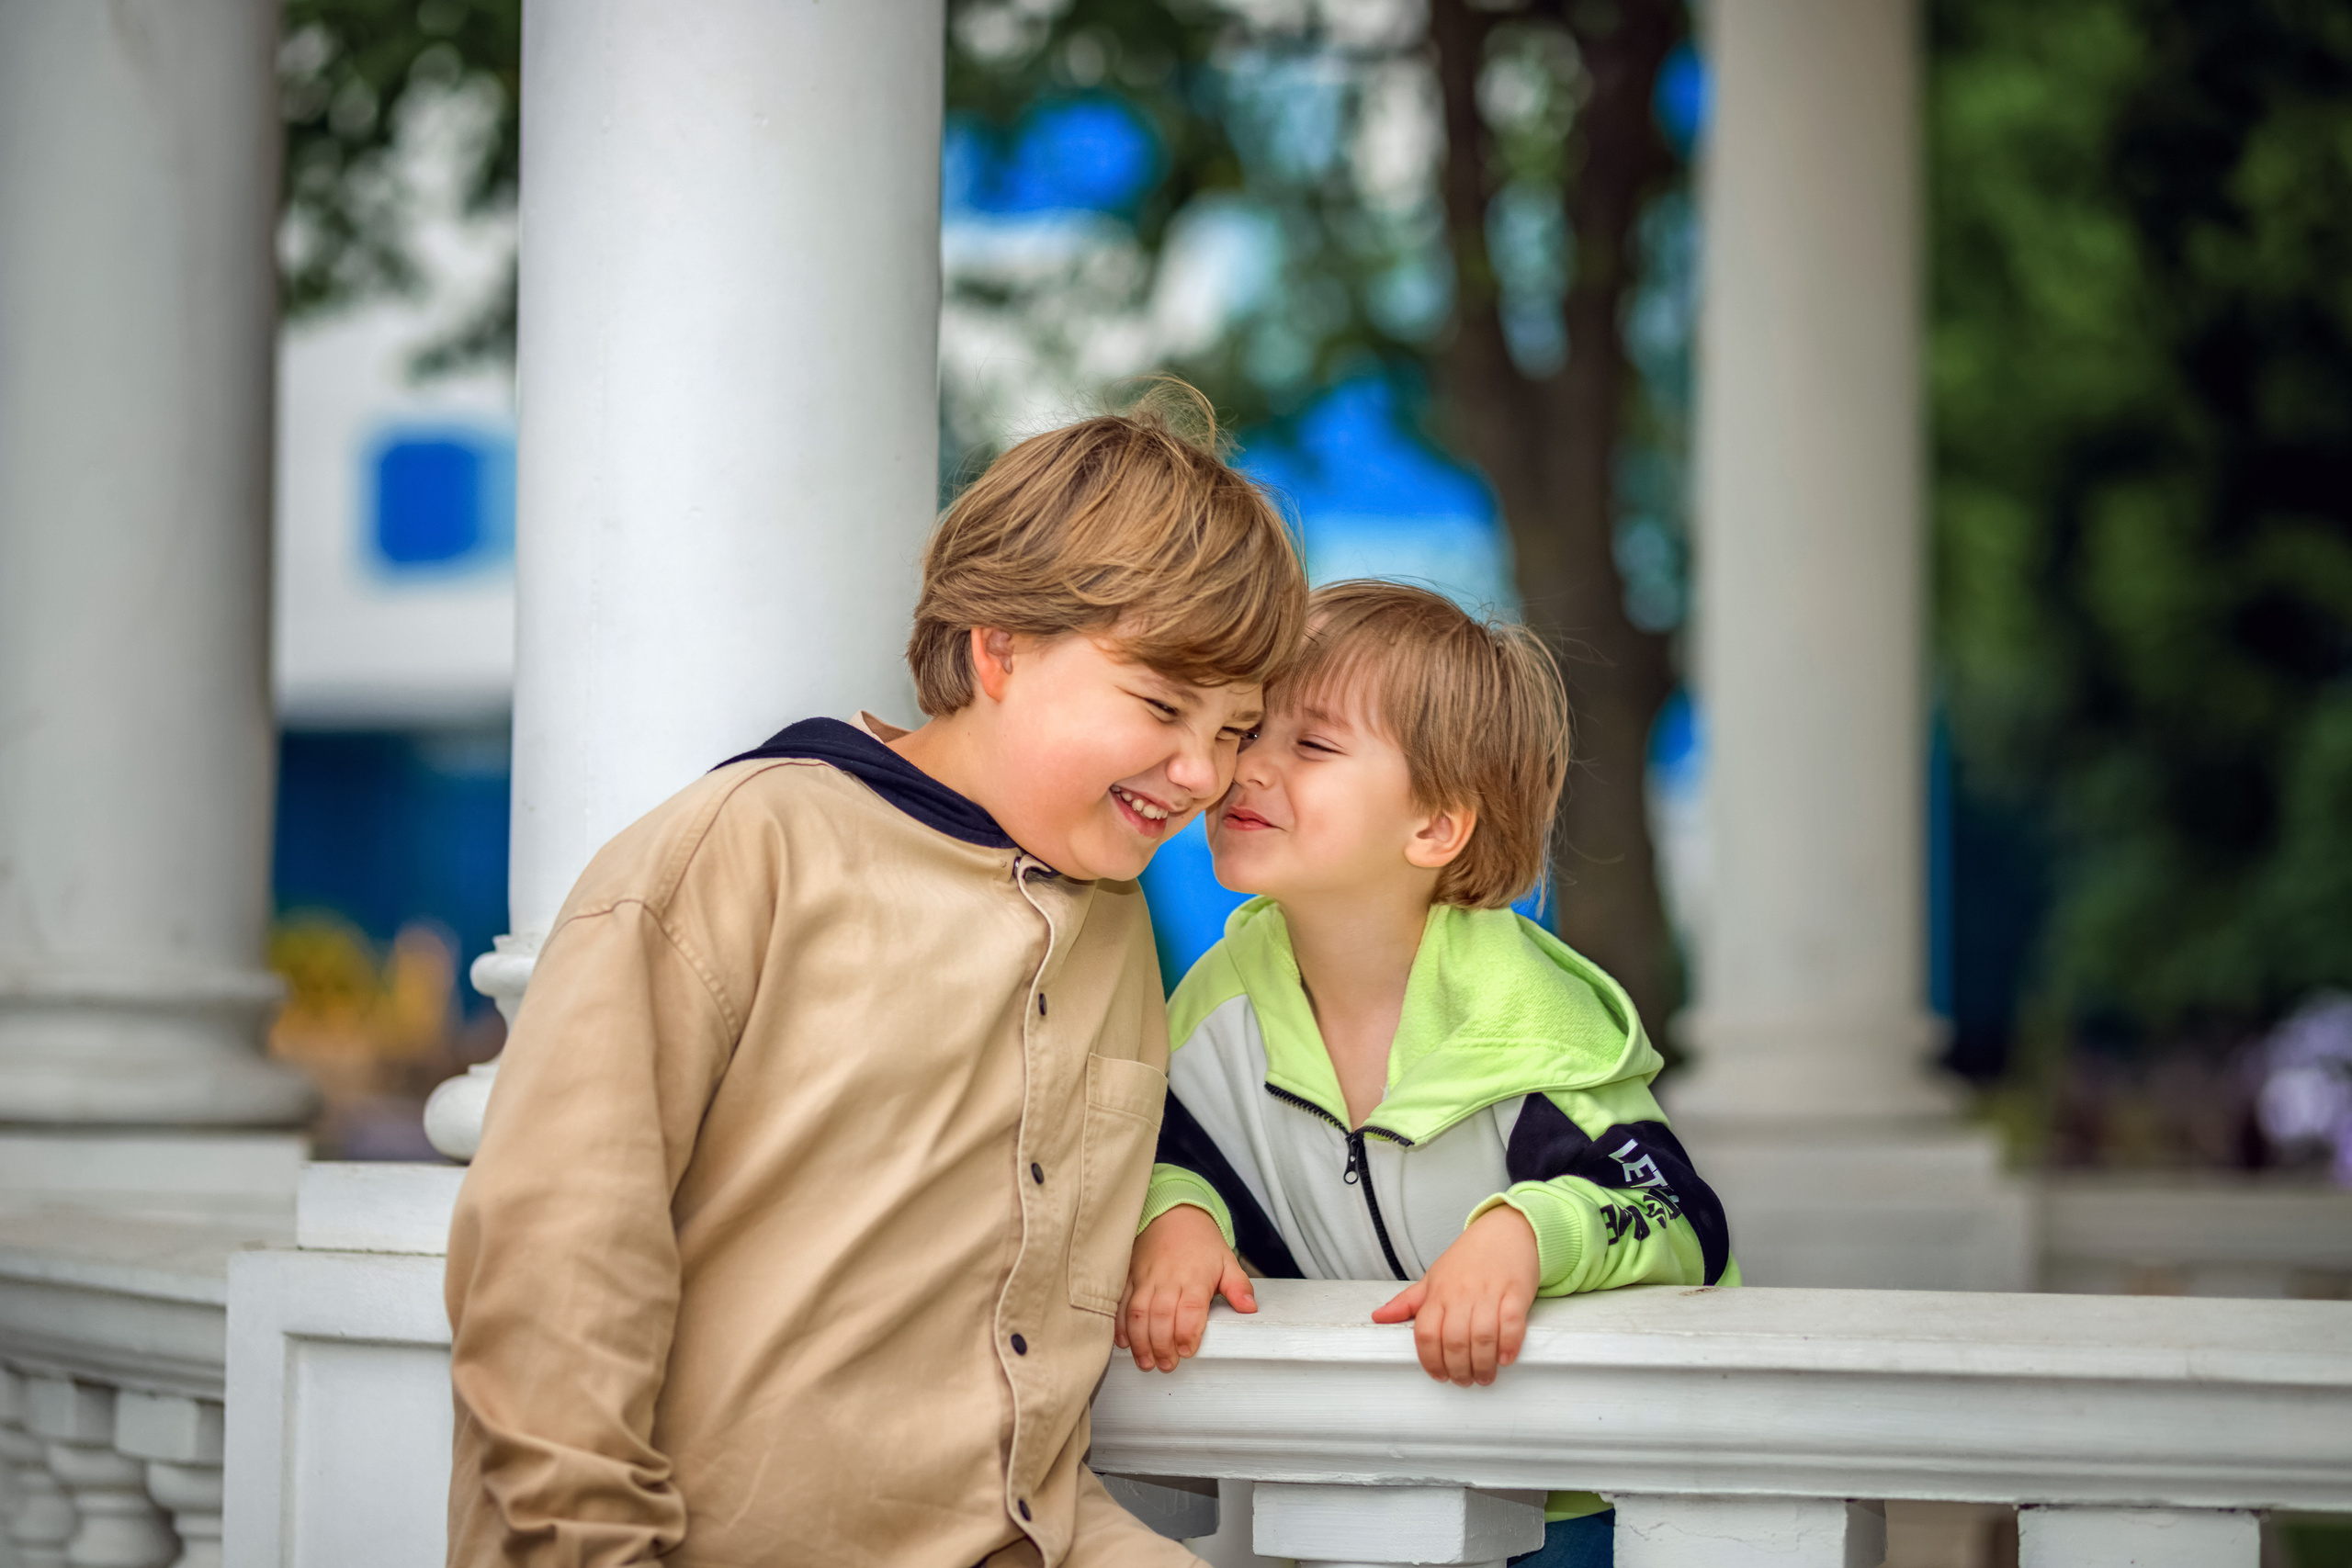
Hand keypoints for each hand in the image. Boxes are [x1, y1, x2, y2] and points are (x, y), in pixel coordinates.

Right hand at [1115, 1204, 1257, 1371]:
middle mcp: (1168, 1279)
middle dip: (1162, 1346)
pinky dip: (1120, 1325)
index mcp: (1194, 1277)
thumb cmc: (1200, 1241)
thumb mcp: (1226, 1260)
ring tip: (1146, 1362)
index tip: (1187, 1351)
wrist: (1172, 1214)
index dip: (1186, 1334)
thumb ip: (1238, 1287)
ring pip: (1138, 1313)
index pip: (1190, 1310)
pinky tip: (1124, 1343)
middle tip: (1167, 1365)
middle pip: (1161, 1317)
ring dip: (1140, 1341)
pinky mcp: (1130, 1278)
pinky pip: (1121, 1304)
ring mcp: (1145, 1279)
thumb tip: (1249, 1308)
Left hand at [1370, 1204, 1538, 1385]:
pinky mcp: (1516, 1293)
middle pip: (1454, 1341)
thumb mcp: (1433, 1277)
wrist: (1505, 1231)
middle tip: (1464, 1381)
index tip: (1439, 1375)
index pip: (1426, 1333)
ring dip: (1483, 1365)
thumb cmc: (1468, 1258)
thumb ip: (1407, 1302)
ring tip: (1483, 1376)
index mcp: (1438, 1293)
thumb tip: (1378, 1317)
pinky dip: (1508, 1345)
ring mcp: (1489, 1293)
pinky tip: (1505, 1358)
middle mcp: (1461, 1294)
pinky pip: (1511, 1324)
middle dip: (1458, 1370)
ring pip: (1482, 1337)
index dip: (1430, 1361)